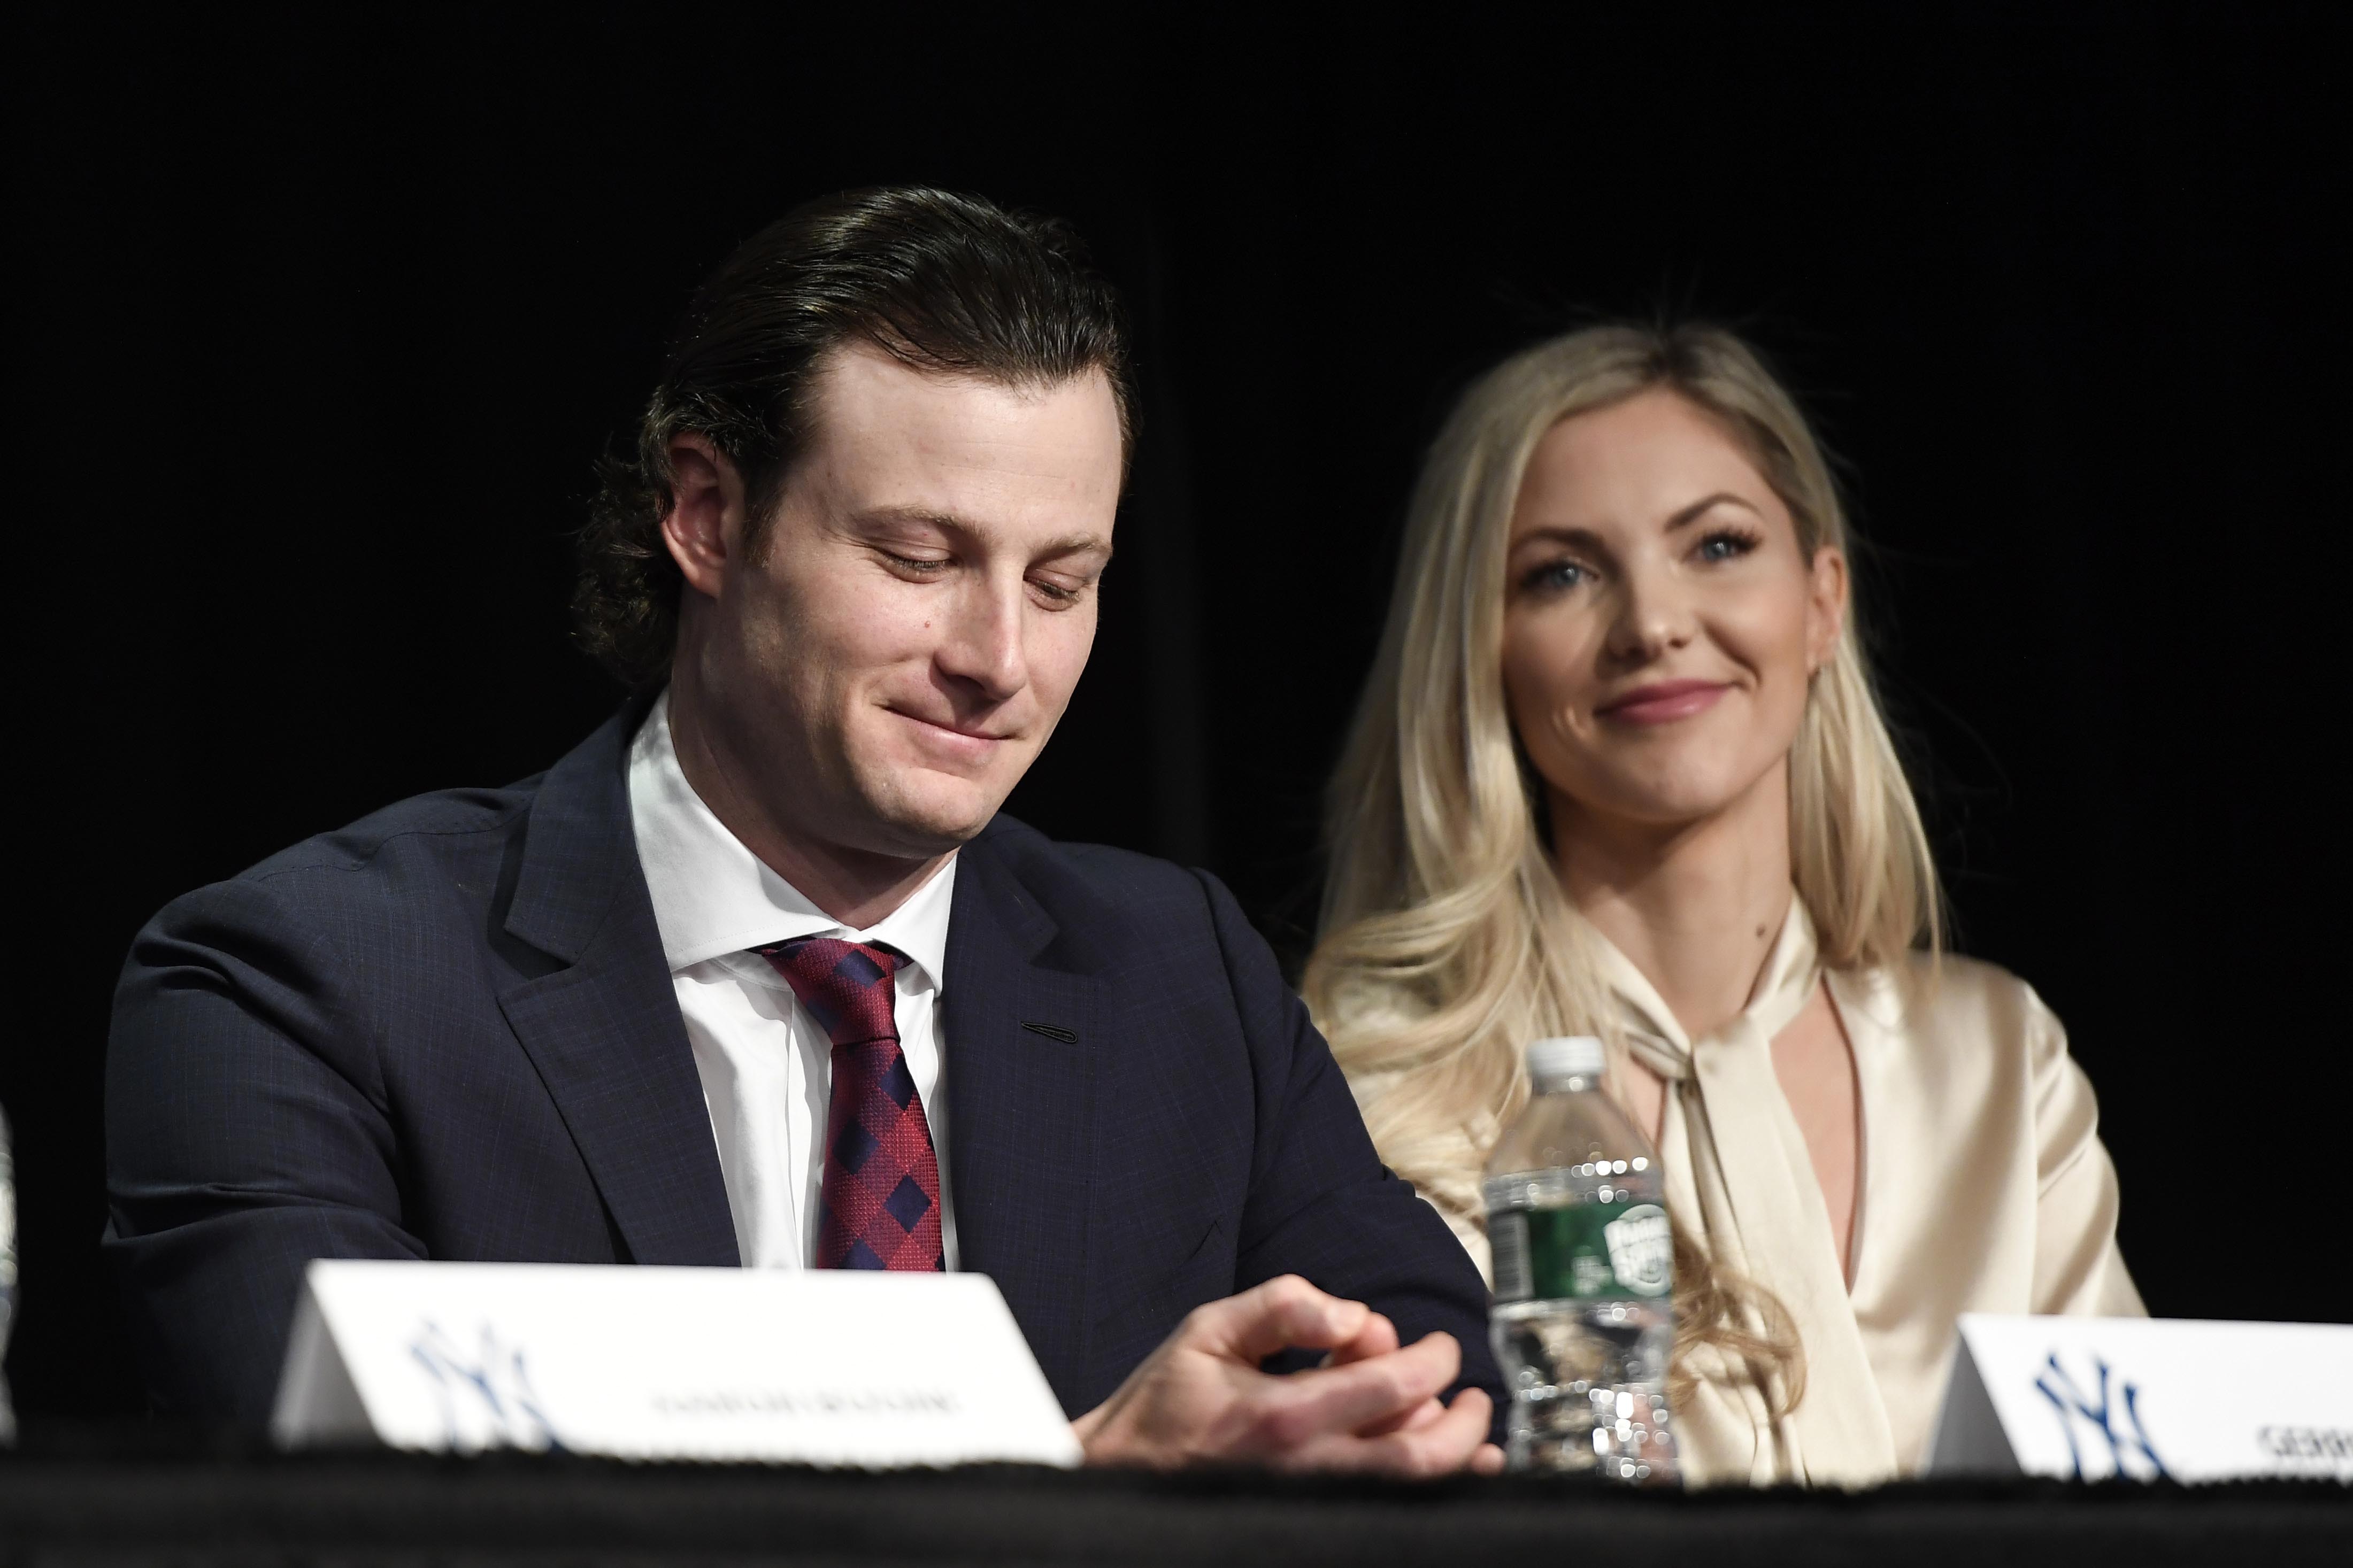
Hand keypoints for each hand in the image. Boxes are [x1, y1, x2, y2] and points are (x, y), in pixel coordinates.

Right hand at [1071, 1274, 1504, 1476]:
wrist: (1121, 1475)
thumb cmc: (1167, 1401)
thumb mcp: (1211, 1329)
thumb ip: (1284, 1307)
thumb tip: (1352, 1312)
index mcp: (1280, 1416)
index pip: (1389, 1387)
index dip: (1431, 1360)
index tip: (1438, 1345)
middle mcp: (1305, 1471)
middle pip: (1418, 1457)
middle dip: (1462, 1422)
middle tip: (1473, 1394)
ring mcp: (1311, 1506)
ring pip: (1410, 1495)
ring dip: (1456, 1463)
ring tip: (1474, 1433)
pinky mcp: (1311, 1522)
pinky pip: (1387, 1513)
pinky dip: (1430, 1495)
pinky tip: (1455, 1476)